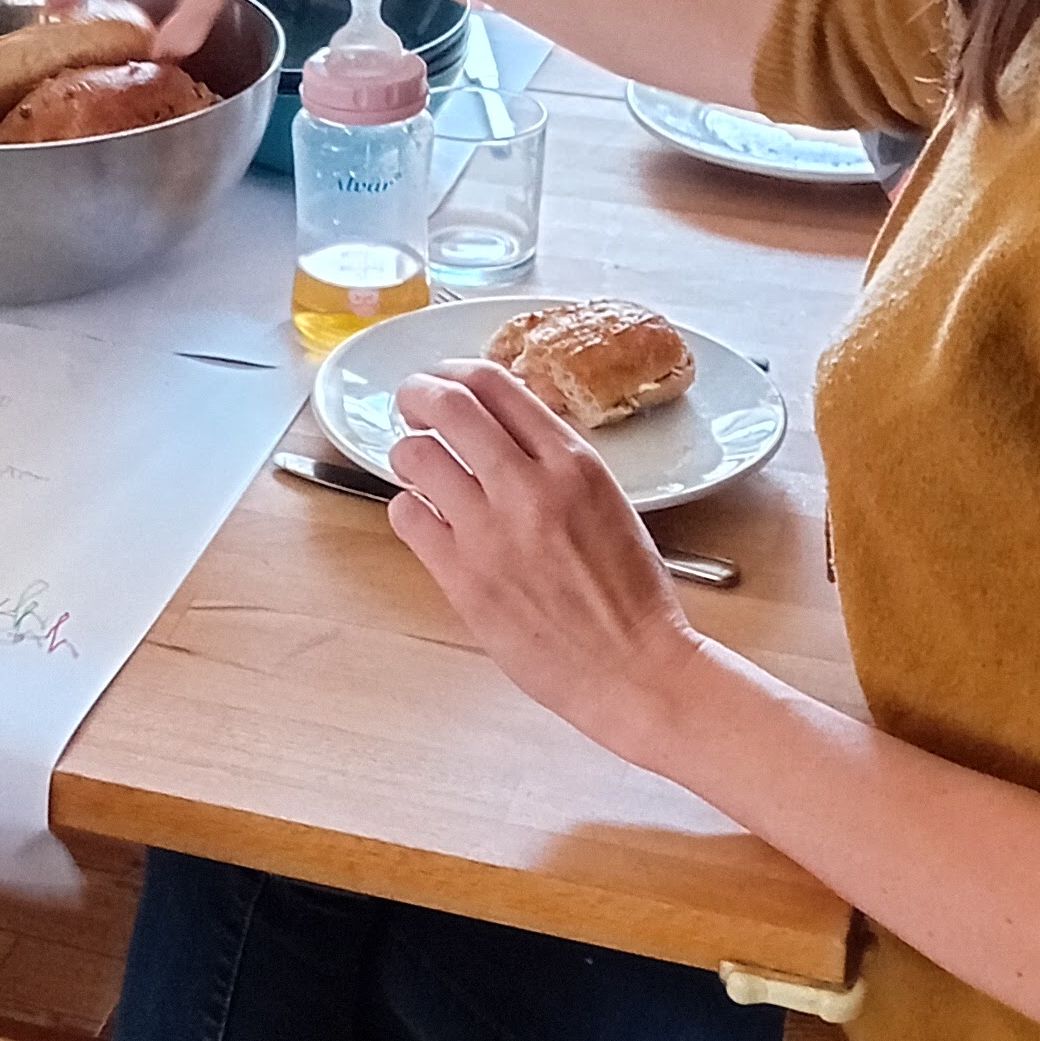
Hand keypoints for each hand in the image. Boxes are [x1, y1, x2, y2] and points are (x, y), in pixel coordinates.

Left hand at [383, 363, 706, 773]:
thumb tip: (499, 432)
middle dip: (418, 393)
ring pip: (417, 456)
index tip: (444, 377)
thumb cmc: (629, 595)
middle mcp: (529, 487)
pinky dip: (406, 508)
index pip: (496, 385)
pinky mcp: (462, 577)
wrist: (633, 669)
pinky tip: (421, 516)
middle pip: (448, 407)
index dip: (457, 371)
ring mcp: (490, 532)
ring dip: (408, 452)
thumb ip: (555, 464)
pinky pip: (407, 517)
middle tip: (410, 401)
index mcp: (574, 463)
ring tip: (415, 464)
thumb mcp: (607, 503)